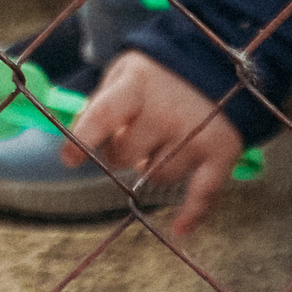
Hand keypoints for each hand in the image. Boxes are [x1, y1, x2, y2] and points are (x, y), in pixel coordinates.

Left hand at [64, 50, 246, 233]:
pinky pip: (203, 193)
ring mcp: (195, 133)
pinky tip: (179, 229)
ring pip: (159, 176)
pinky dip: (192, 213)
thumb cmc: (157, 75)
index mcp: (136, 86)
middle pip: (127, 155)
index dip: (83, 139)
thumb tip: (77, 138)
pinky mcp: (222, 151)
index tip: (69, 159)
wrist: (214, 63)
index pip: (103, 116)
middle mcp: (167, 111)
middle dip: (120, 154)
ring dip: (152, 169)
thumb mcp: (124, 73)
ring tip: (159, 145)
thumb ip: (101, 104)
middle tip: (128, 138)